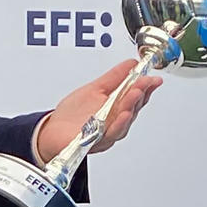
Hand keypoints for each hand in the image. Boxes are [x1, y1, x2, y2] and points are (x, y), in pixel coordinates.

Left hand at [36, 59, 161, 163]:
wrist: (53, 131)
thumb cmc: (73, 114)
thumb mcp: (95, 88)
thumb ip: (114, 77)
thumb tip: (132, 64)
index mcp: (116, 109)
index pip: (137, 98)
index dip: (146, 87)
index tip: (153, 78)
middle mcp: (114, 122)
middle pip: (132, 110)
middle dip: (140, 95)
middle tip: (144, 82)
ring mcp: (106, 133)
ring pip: (123, 123)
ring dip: (130, 107)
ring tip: (135, 94)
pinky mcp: (95, 142)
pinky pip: (109, 135)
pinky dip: (118, 124)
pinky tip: (123, 114)